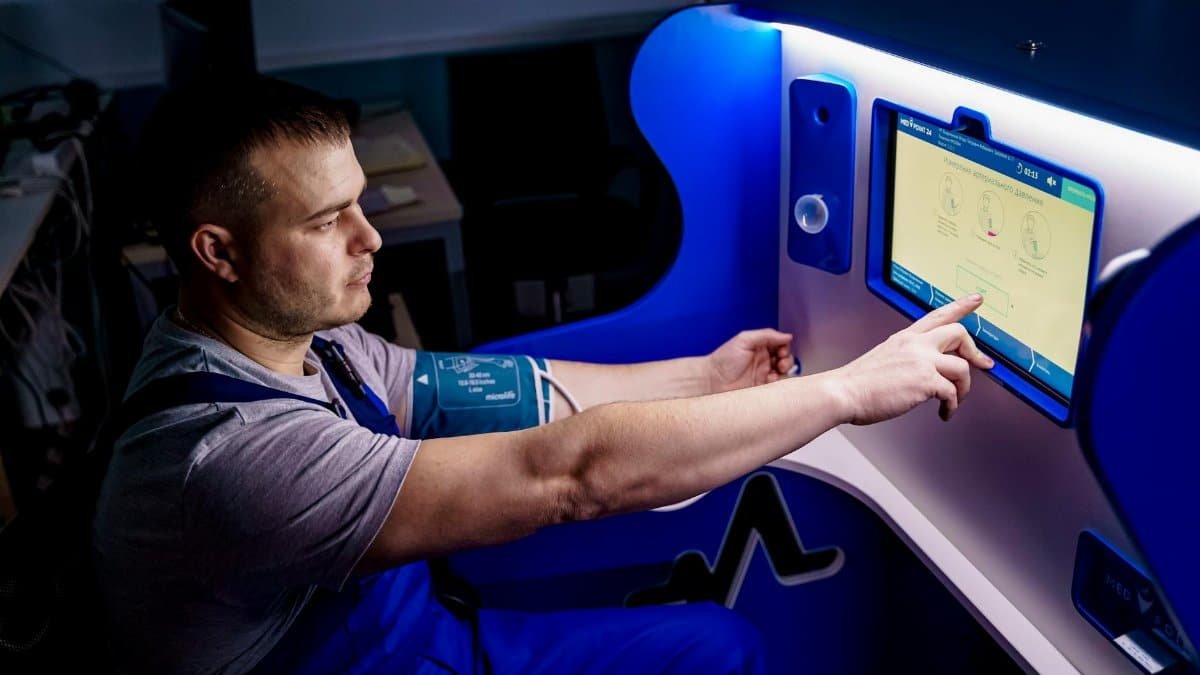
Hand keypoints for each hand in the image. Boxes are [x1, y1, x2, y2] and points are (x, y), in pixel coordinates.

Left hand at [707, 329, 796, 392]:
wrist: (712, 381)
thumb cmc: (724, 359)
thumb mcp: (744, 340)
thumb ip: (766, 335)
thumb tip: (787, 336)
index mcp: (759, 346)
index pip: (780, 344)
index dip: (784, 346)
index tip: (782, 350)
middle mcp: (763, 359)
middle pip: (784, 358)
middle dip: (787, 359)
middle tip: (780, 362)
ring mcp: (763, 374)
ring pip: (783, 371)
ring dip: (785, 370)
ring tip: (779, 370)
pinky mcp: (762, 388)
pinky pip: (777, 385)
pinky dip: (779, 382)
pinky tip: (772, 380)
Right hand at [829, 294, 993, 423]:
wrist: (844, 392)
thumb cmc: (859, 382)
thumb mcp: (885, 356)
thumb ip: (907, 357)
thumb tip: (924, 371)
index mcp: (906, 337)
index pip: (938, 314)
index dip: (961, 306)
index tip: (976, 300)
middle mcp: (916, 344)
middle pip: (959, 334)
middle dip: (975, 352)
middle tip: (982, 364)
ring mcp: (922, 361)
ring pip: (962, 367)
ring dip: (964, 388)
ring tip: (953, 401)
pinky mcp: (925, 381)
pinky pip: (952, 393)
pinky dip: (952, 406)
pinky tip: (944, 412)